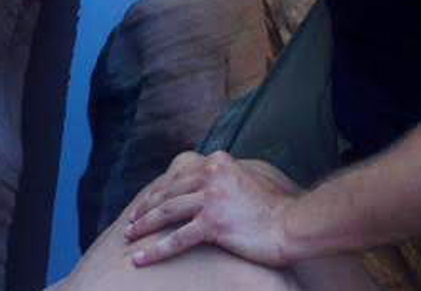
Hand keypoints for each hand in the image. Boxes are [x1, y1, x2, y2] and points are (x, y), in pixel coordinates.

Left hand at [124, 152, 300, 268]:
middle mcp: (212, 175)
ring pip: (167, 212)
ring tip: (129, 236)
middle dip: (146, 208)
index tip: (144, 202)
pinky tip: (140, 259)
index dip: (158, 191)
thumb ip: (222, 177)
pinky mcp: (213, 223)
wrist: (291, 224)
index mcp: (217, 162)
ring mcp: (212, 198)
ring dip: (144, 226)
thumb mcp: (244, 179)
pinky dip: (155, 250)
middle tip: (131, 221)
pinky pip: (177, 238)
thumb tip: (204, 185)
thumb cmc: (271, 209)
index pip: (178, 176)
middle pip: (169, 192)